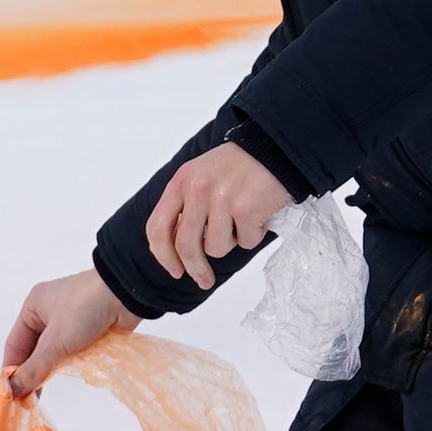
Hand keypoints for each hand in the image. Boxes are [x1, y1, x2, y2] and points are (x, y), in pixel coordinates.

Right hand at [2, 269, 133, 397]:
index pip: (15, 344)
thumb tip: (12, 390)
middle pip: (33, 350)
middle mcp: (48, 313)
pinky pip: (71, 352)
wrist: (127, 294)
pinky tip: (63, 381)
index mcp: (33, 307)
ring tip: (42, 396)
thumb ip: (34, 368)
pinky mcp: (88, 330)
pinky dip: (67, 365)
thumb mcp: (56, 341)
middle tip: (25, 400)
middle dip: (31, 374)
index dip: (11, 369)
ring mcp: (69, 322)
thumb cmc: (85, 308)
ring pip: (53, 353)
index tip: (9, 394)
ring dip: (49, 371)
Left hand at [143, 140, 290, 289]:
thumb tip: (177, 249)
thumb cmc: (237, 167)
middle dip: (195, 269)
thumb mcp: (200, 176)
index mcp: (180, 182)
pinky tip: (259, 215)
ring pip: (217, 248)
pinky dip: (254, 235)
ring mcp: (221, 198)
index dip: (163, 255)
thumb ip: (186, 207)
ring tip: (242, 220)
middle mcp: (196, 189)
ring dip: (231, 242)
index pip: (157, 227)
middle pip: (185, 246)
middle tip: (204, 281)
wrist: (274, 149)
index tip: (175, 270)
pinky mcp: (246, 207)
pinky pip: (246, 242)